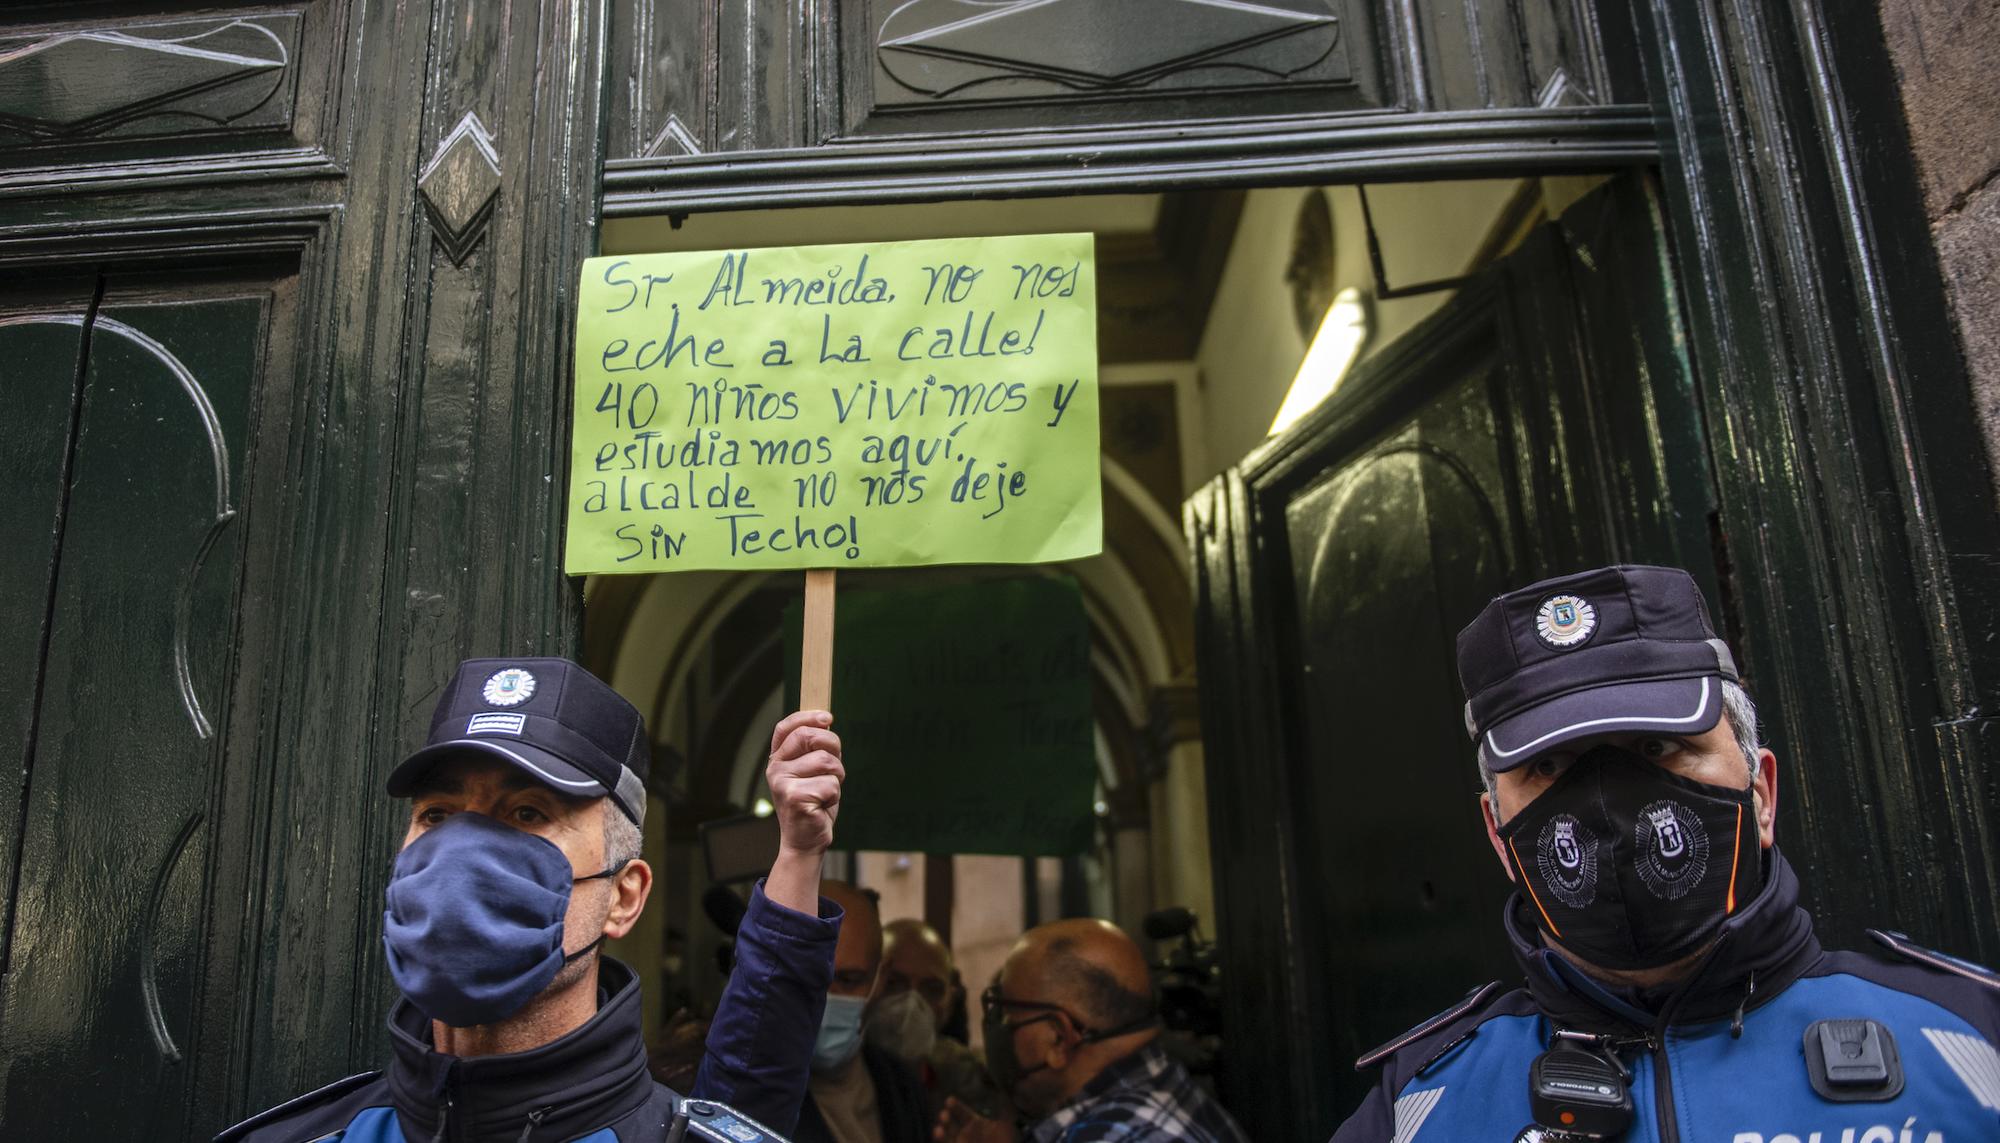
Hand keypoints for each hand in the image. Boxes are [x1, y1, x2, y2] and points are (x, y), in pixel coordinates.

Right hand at [767, 710, 841, 856]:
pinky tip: (822, 806)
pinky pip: (831, 784)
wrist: (805, 839)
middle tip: (835, 766)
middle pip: (809, 737)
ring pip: (826, 761)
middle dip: (833, 746)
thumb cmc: (813, 802)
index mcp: (778, 759)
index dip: (807, 717)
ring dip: (837, 777)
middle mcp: (775, 769)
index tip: (828, 718)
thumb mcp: (813, 771)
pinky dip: (835, 795)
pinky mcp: (795, 798)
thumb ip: (816, 748)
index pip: (786, 727)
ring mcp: (782, 783)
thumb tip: (826, 721)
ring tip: (826, 792)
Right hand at [934, 1097, 1013, 1142]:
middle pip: (950, 1124)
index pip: (961, 1112)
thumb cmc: (1006, 1141)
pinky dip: (943, 1142)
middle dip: (945, 1118)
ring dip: (941, 1134)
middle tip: (943, 1114)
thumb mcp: (1007, 1125)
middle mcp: (965, 1132)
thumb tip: (1004, 1091)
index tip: (949, 1100)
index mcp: (975, 1122)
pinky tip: (940, 1136)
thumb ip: (1005, 1109)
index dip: (955, 1106)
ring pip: (946, 1137)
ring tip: (938, 1130)